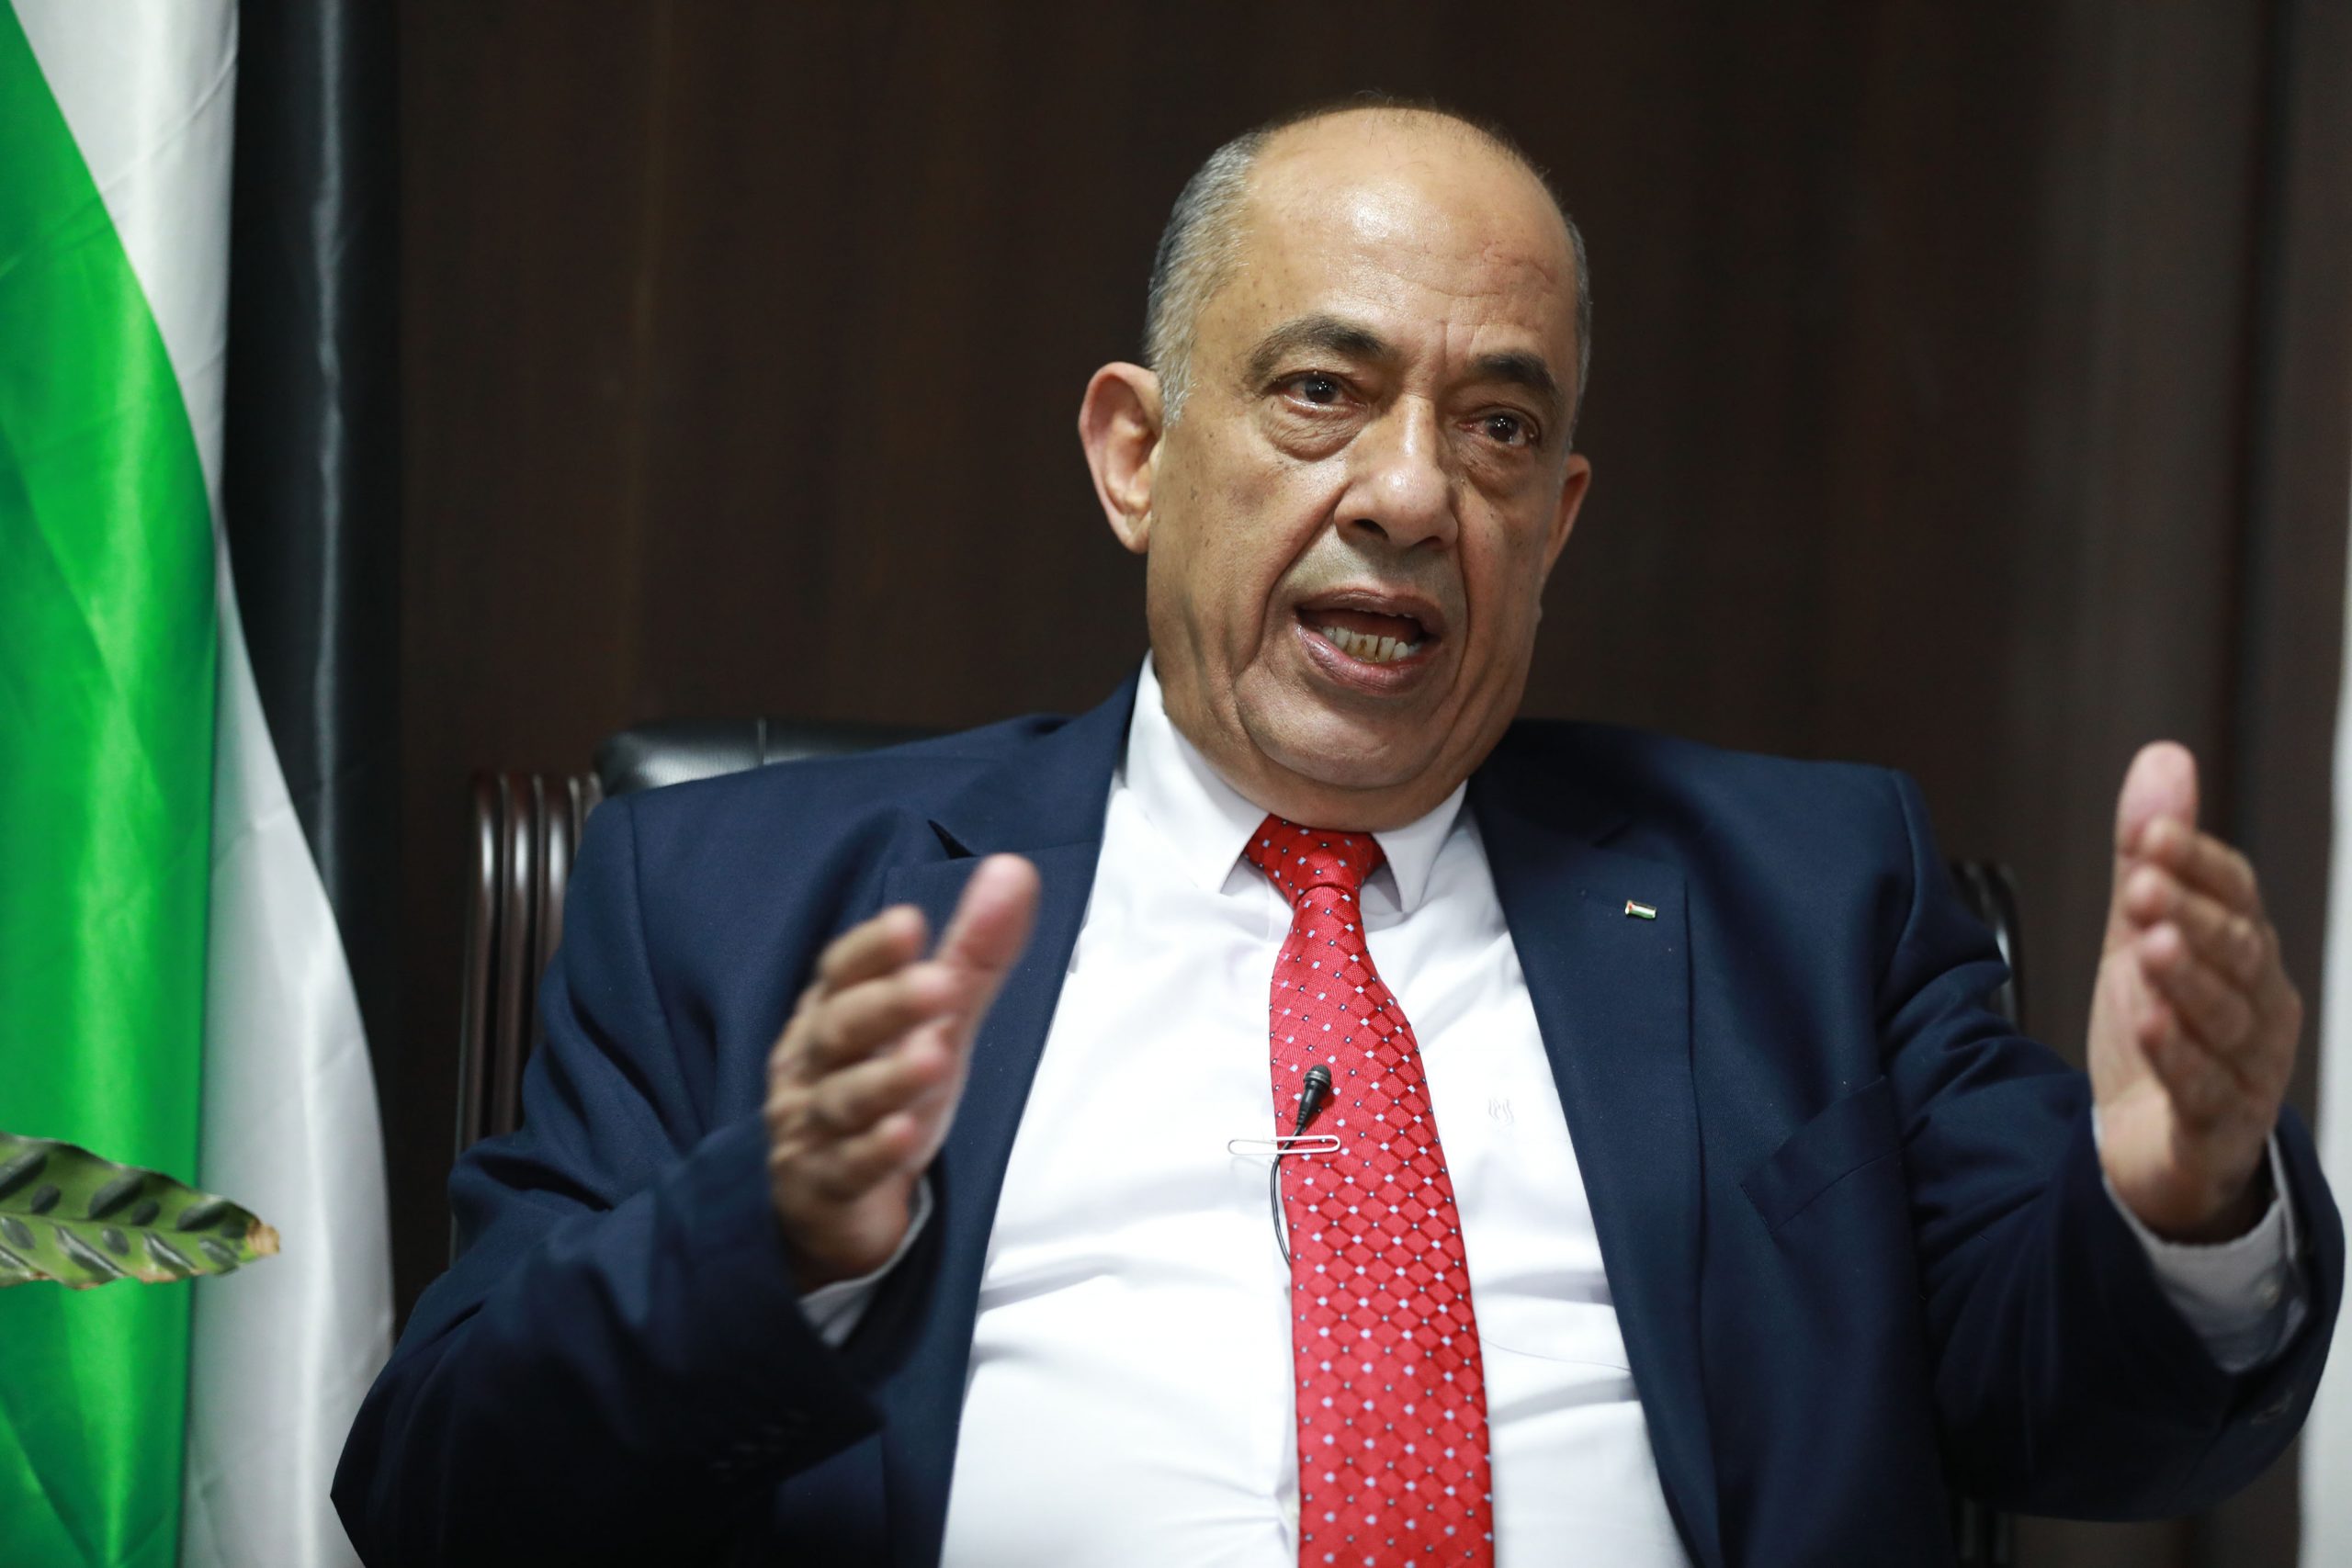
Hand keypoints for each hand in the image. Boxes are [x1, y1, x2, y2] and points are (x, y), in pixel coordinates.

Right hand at [763, 855, 1038, 1289]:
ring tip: (934, 1057)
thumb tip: (1015, 869)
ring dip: (887, 1079)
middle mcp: (813, 1064)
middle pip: (842, 1028)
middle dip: (887, 1003)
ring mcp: (814, 1128)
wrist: (823, 1201)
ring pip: (844, 1100)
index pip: (842, 971)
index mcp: (832, 1012)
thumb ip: (971, 952)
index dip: (872, 949)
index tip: (910, 922)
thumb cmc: (882, 1088)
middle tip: (939, 983)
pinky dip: (875, 1152)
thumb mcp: (932, 1021)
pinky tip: (905, 1137)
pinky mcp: (827, 1188)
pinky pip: (849, 1168)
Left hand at [2089, 743, 2301, 1241]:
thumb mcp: (2141, 934)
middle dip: (2193, 914)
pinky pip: (2203, 1090)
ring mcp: (2246, 1070)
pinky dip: (2175, 1055)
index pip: (2238, 895)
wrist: (2154, 1148)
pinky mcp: (2215, 1127)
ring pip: (2225, 1020)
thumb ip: (2148, 858)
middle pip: (2238, 953)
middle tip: (2143, 883)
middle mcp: (2259, 1008)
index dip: (2198, 863)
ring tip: (2148, 947)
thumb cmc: (2162, 1033)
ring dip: (2186, 981)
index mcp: (2247, 954)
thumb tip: (2163, 757)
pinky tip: (2148, 1023)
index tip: (2151, 832)